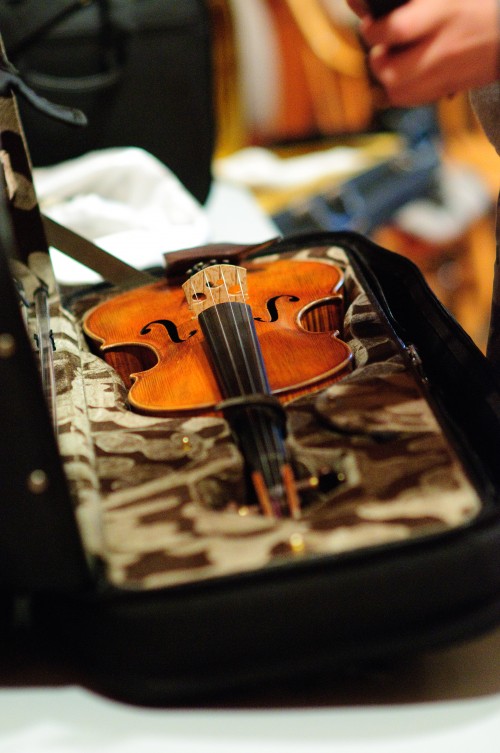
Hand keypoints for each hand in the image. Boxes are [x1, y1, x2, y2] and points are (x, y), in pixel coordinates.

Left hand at [351, 0, 499, 104]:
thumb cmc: (472, 4)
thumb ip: (404, 1)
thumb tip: (354, 2)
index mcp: (443, 12)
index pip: (397, 29)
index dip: (374, 30)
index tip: (371, 25)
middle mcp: (443, 47)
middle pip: (391, 72)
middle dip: (378, 61)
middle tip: (382, 47)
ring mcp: (446, 72)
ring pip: (397, 92)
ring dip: (387, 77)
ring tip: (393, 61)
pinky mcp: (448, 89)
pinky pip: (412, 100)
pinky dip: (401, 90)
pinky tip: (407, 74)